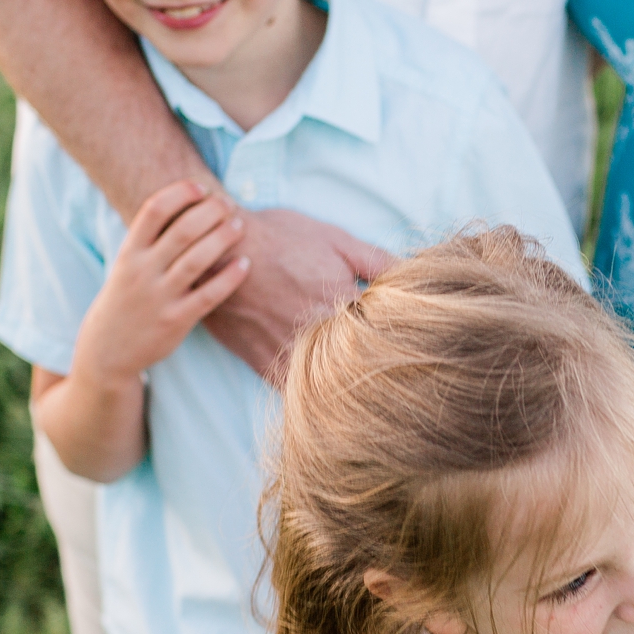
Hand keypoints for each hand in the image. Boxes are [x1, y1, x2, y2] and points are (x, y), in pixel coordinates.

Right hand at [70, 179, 251, 387]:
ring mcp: (159, 297)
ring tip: (239, 226)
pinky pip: (209, 295)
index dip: (180, 193)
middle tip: (228, 204)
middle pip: (182, 230)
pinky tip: (245, 264)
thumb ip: (150, 241)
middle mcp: (142, 272)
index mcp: (129, 253)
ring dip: (223, 238)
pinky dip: (230, 277)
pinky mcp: (176, 321)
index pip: (153, 210)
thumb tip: (187, 208)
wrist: (107, 351)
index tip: (201, 187)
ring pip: (198, 259)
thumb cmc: (125, 300)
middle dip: (210, 211)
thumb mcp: (126, 266)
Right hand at [205, 202, 394, 383]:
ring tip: (359, 389)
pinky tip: (322, 390)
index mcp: (344, 308)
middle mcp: (318, 338)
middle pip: (360, 371)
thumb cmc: (281, 239)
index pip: (387, 339)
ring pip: (326, 388)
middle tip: (395, 379)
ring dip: (342, 388)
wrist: (219, 249)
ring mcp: (289, 354)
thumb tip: (414, 276)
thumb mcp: (336, 240)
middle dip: (376, 372)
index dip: (399, 344)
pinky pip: (291, 391)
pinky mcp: (263, 362)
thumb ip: (378, 262)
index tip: (412, 348)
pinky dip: (309, 394)